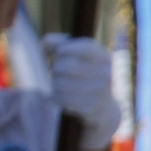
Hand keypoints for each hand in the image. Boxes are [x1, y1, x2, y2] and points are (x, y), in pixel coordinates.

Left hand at [43, 33, 122, 150]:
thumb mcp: (79, 56)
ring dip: (54, 83)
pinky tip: (59, 95)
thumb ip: (59, 44)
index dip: (66, 48)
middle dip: (56, 67)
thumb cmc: (86, 75)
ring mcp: (99, 92)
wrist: (104, 108)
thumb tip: (45, 41)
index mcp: (104, 58)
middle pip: (66, 66)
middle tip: (56, 71)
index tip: (58, 52)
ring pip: (60, 84)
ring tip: (57, 83)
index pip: (84, 47)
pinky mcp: (90, 108)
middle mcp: (105, 74)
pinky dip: (56, 96)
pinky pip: (62, 99)